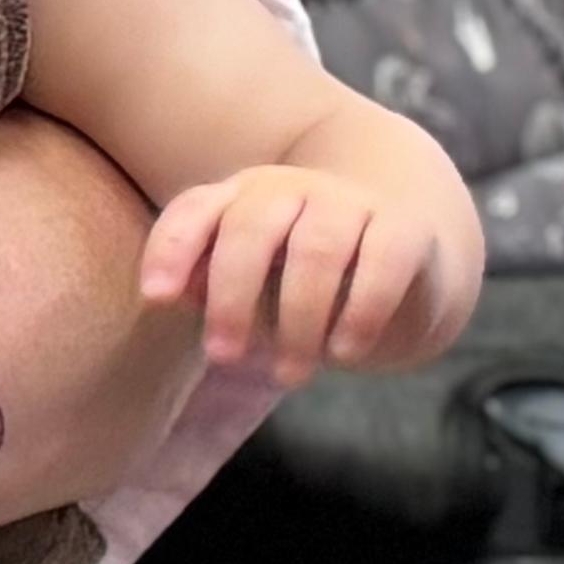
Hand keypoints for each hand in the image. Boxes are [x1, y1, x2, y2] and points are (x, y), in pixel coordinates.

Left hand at [136, 164, 473, 384]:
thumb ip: (210, 282)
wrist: (407, 234)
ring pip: (316, 249)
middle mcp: (294, 189)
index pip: (197, 209)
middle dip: (232, 297)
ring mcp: (352, 202)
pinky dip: (359, 313)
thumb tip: (172, 294)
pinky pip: (381, 263)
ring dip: (298, 320)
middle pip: (252, 226)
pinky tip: (344, 353)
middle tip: (224, 357)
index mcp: (244, 196)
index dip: (172, 249)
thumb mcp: (255, 276)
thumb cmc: (305, 267)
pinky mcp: (406, 228)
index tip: (155, 298)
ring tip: (290, 374)